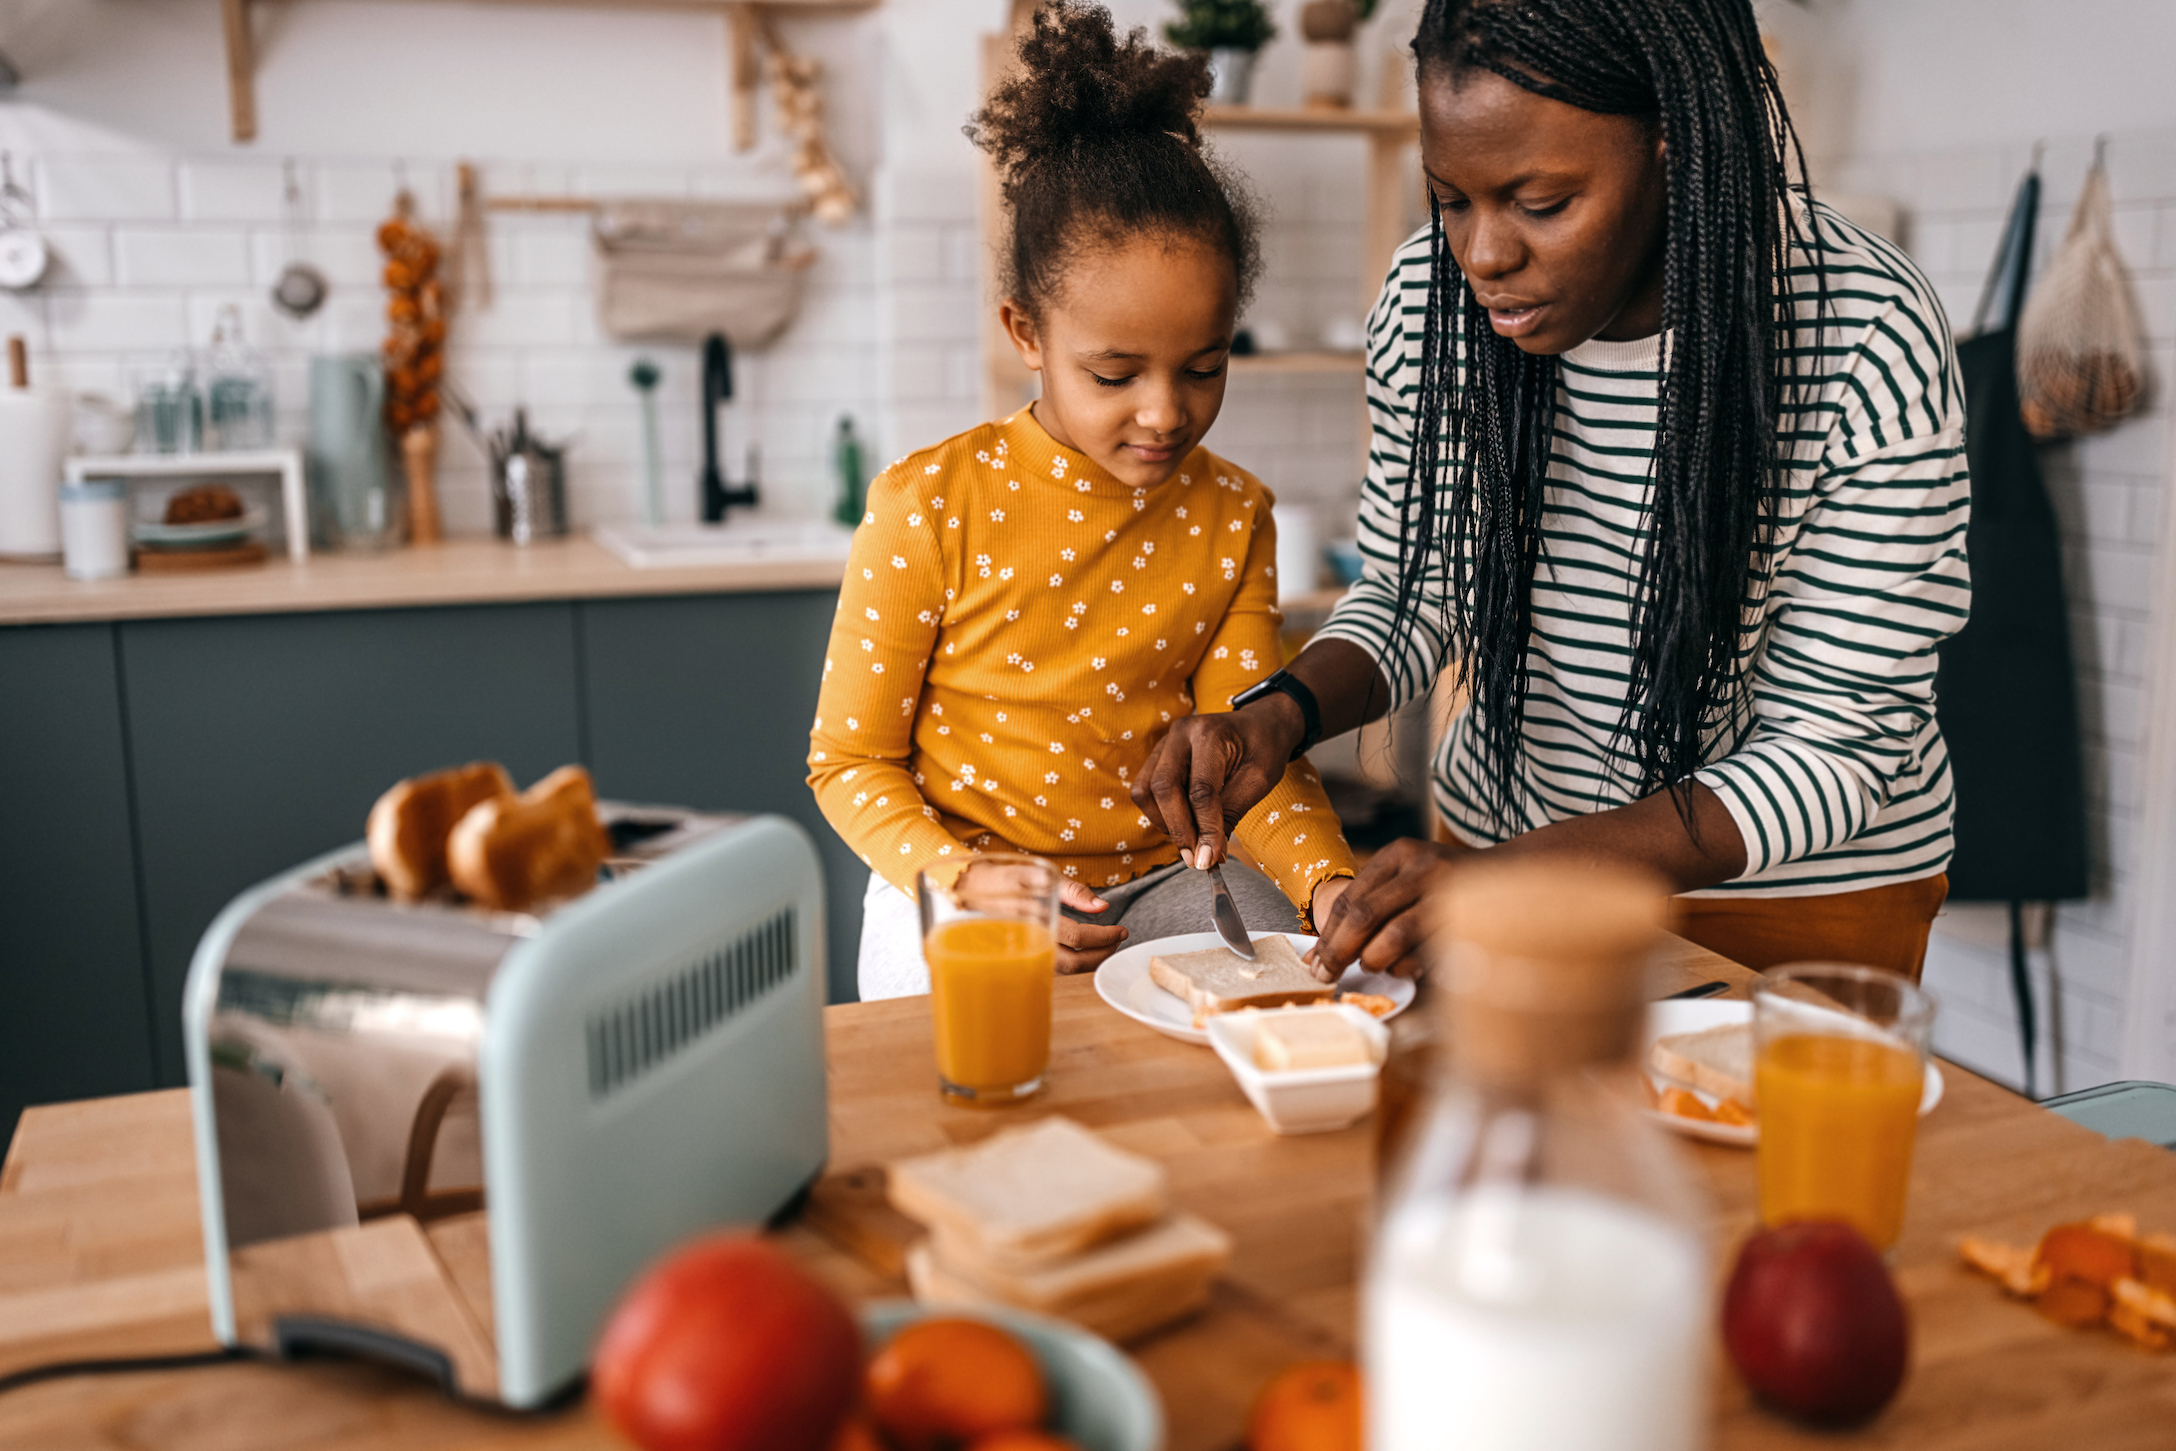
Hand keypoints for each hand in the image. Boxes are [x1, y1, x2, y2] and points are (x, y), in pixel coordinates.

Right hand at [956, 860, 1128, 974]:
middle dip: (1100, 956)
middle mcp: (1025, 937)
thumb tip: (1101, 906)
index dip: (1103, 936)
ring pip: (1060, 970)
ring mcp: (1019, 951)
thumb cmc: (999, 877)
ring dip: (1087, 963)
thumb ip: (1070, 889)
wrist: (958, 889)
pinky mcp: (1015, 957)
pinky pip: (1048, 967)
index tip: (1120, 931)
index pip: (1076, 935)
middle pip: (1071, 962)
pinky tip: (1080, 954)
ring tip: (1103, 949)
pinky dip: (1070, 965)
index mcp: (1031, 915)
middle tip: (1117, 943)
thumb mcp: (1035, 871)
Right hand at [1131, 696, 1304, 869]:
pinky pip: (1144, 789)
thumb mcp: (1259, 781)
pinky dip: (1159, 813)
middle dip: (1178, 829)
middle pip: (1163, 787)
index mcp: (1210, 734)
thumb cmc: (1263, 749)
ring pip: (1145, 790)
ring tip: (1191, 840)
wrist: (1260, 724)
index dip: (1204, 828)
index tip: (1210, 859)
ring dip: (1164, 822)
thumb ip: (1230, 814)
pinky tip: (1183, 823)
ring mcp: (1164, 743)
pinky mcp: (1158, 755)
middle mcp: (1180, 734)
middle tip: (1195, 859)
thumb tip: (1208, 855)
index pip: (1200, 789)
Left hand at [1303, 838, 1458, 980]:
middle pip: (1365, 915)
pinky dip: (1407, 966)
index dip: (1327, 934)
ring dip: (1376, 959)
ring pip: (1394, 934)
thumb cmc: (1449, 884)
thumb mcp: (1409, 877)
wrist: (1514, 877)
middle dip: (1340, 951)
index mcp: (1400, 853)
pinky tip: (1404, 968)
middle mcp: (1422, 866)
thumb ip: (1372, 905)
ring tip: (1373, 965)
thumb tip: (1322, 953)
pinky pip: (1427, 951)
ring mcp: (1447, 891)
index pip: (1351, 897)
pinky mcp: (1466, 920)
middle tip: (1327, 975)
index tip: (1314, 960)